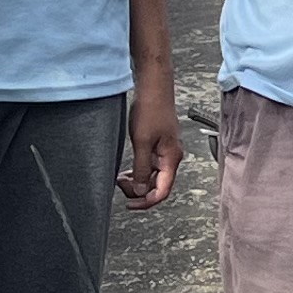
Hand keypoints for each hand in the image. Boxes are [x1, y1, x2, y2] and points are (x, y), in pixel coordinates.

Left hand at [121, 68, 181, 209]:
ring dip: (138, 182)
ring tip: (121, 179)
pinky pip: (151, 166)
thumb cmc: (151, 110)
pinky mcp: (159, 145)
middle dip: (139, 191)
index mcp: (171, 159)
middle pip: (158, 186)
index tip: (130, 204)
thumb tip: (141, 190)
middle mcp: (171, 158)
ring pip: (154, 177)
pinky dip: (139, 172)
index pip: (162, 191)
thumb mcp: (142, 142)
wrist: (154, 88)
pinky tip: (127, 171)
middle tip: (121, 186)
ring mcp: (165, 152)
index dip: (146, 202)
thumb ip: (142, 168)